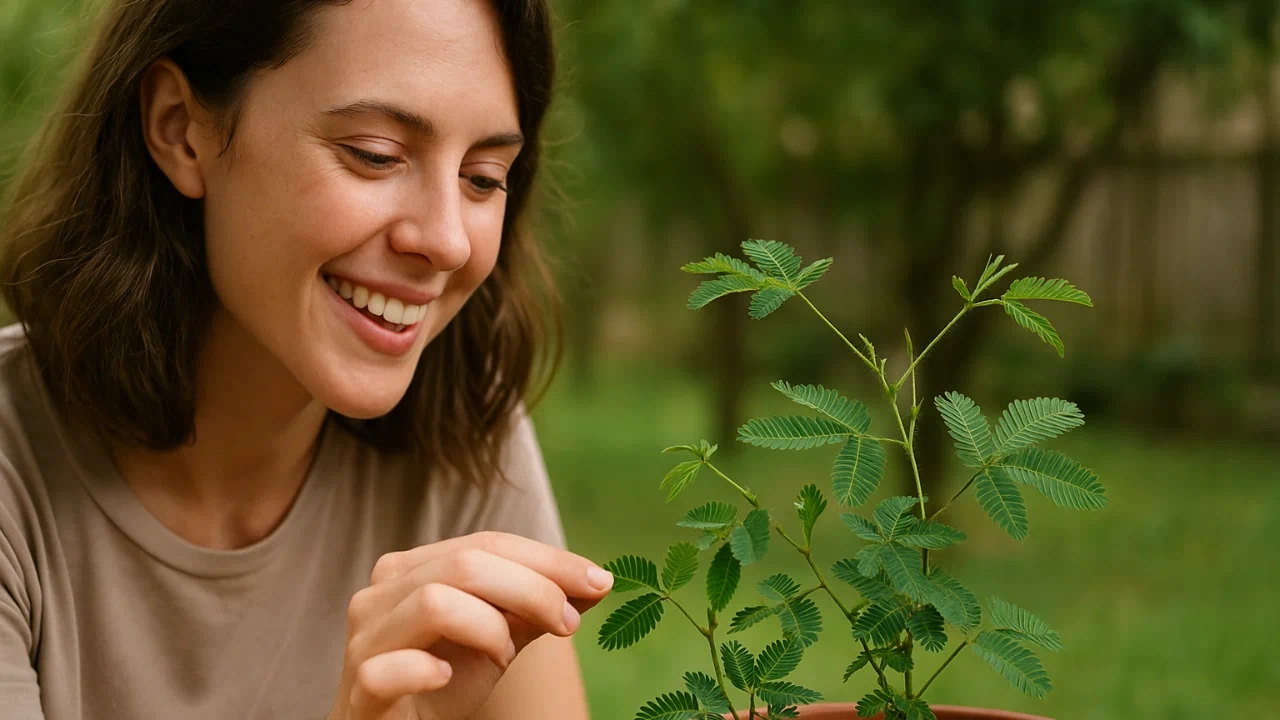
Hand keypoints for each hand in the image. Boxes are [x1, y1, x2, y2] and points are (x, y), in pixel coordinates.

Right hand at [327, 532, 613, 719]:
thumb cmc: (443, 686)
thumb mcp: (497, 639)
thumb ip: (536, 607)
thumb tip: (597, 581)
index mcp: (412, 570)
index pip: (488, 543)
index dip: (548, 560)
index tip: (599, 582)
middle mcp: (380, 594)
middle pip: (466, 564)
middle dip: (532, 589)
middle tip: (568, 624)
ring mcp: (364, 641)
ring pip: (433, 603)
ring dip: (489, 629)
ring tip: (503, 656)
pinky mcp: (358, 689)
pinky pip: (388, 668)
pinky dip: (427, 671)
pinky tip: (448, 678)